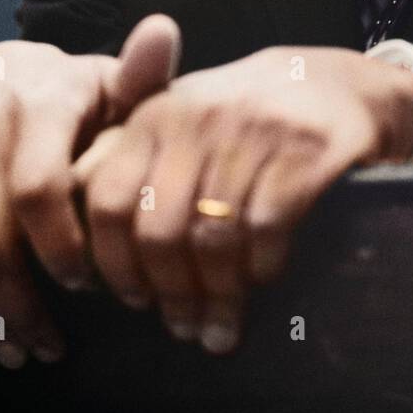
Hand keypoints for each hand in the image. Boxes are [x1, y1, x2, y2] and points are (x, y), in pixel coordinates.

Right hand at [0, 15, 179, 366]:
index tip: (87, 286)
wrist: (0, 69)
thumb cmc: (76, 96)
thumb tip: (164, 32)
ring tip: (16, 341)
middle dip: (19, 303)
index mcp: (39, 99)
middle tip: (49, 343)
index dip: (59, 251)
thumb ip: (144, 78)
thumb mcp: (115, 86)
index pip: (38, 191)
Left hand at [71, 44, 412, 354]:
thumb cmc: (244, 114)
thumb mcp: (181, 119)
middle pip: (158, 231)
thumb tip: (77, 231)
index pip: (108, 199)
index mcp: (156, 115)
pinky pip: (266, 231)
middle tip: (180, 327)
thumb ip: (129, 160)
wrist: (336, 82)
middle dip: (167, 293)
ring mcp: (253, 134)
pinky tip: (263, 283)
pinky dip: (261, 269)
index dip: (111, 262)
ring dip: (215, 298)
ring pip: (213, 240)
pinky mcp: (305, 153)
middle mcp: (198, 119)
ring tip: (218, 330)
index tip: (128, 300)